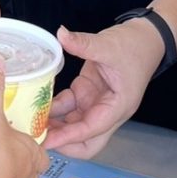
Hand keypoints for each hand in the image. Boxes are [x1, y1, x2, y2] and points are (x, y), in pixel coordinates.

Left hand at [44, 21, 163, 157]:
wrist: (146, 38)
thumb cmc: (135, 46)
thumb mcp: (108, 44)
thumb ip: (84, 43)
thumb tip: (62, 35)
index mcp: (118, 106)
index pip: (91, 129)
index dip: (68, 137)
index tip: (46, 140)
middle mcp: (107, 111)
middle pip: (86, 142)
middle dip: (63, 142)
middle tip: (38, 136)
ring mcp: (95, 103)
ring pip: (73, 126)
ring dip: (54, 125)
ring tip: (30, 120)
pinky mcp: (87, 93)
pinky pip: (68, 107)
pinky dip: (53, 108)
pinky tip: (36, 103)